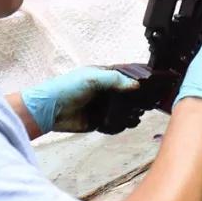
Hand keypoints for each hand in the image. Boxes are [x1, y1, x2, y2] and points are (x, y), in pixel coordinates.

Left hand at [21, 67, 139, 133]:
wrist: (48, 110)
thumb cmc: (68, 88)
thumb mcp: (92, 78)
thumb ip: (115, 80)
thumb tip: (137, 86)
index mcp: (104, 76)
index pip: (127, 76)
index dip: (139, 80)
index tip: (153, 85)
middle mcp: (106, 91)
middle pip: (128, 94)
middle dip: (138, 99)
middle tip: (148, 104)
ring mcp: (102, 107)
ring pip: (124, 110)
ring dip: (132, 113)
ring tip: (136, 116)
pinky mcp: (98, 121)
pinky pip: (114, 124)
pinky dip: (121, 125)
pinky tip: (125, 123)